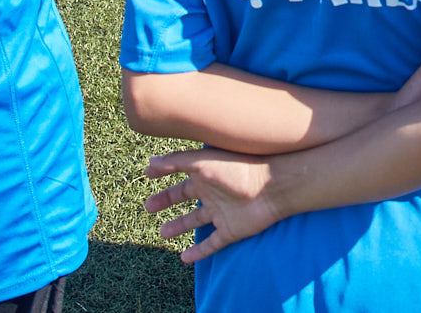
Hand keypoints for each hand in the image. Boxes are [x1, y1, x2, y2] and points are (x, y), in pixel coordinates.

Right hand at [144, 147, 284, 263]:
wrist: (272, 187)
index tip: (148, 176)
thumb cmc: (238, 167)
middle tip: (148, 207)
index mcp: (206, 175)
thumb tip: (150, 161)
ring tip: (163, 233)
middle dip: (167, 202)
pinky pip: (212, 244)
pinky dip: (199, 252)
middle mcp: (213, 193)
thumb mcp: (202, 161)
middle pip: (185, 199)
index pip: (180, 178)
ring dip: (180, 227)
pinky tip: (185, 258)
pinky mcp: (231, 231)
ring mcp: (222, 213)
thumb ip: (176, 161)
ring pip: (196, 222)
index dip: (164, 177)